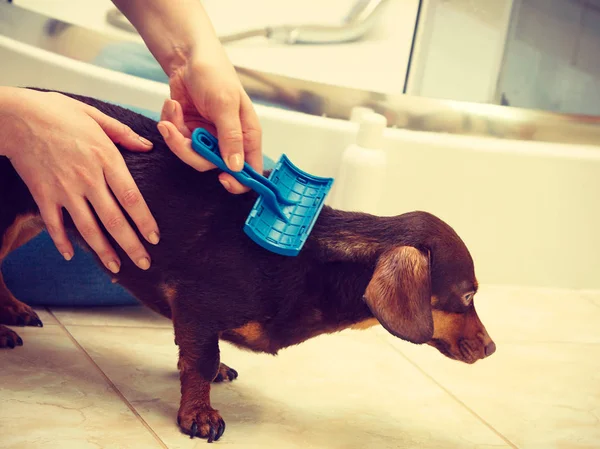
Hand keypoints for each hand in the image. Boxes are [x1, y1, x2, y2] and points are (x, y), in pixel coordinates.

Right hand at [2, 89, 158, 272]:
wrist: (14, 115)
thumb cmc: (56, 112)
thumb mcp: (95, 115)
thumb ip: (123, 134)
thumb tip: (147, 146)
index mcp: (105, 158)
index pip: (131, 197)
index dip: (144, 221)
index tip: (155, 238)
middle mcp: (87, 178)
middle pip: (113, 219)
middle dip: (131, 245)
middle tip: (145, 264)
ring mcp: (63, 188)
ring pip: (87, 228)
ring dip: (103, 251)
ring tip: (117, 269)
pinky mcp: (42, 194)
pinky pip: (54, 224)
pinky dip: (61, 242)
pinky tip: (71, 256)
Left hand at [157, 50, 262, 193]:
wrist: (187, 57)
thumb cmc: (215, 73)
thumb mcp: (225, 103)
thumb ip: (231, 136)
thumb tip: (236, 167)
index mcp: (247, 135)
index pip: (249, 169)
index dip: (239, 181)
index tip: (223, 180)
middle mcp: (228, 140)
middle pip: (212, 166)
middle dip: (191, 151)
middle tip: (177, 133)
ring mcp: (207, 137)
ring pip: (191, 155)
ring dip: (176, 135)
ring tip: (171, 112)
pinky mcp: (188, 132)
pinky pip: (177, 141)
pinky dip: (171, 123)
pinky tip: (173, 105)